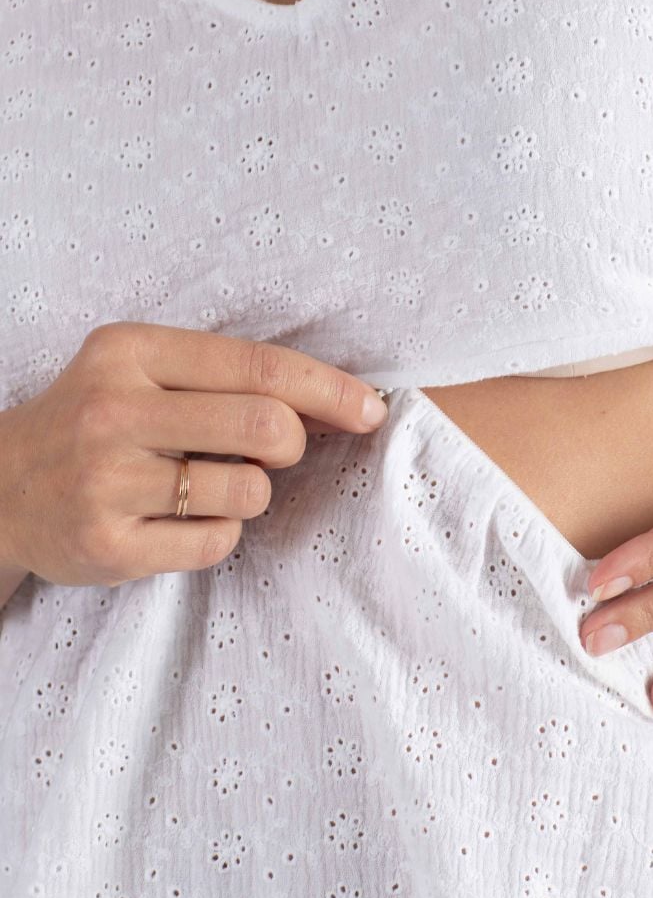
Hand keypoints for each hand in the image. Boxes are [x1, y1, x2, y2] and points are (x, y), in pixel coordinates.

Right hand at [0, 321, 388, 590]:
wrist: (1, 489)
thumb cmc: (97, 421)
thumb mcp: (145, 371)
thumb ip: (230, 378)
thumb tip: (339, 403)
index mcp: (131, 351)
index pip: (259, 365)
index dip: (329, 389)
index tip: (370, 409)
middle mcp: (113, 411)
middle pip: (265, 427)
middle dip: (291, 444)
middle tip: (275, 452)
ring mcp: (106, 482)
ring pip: (249, 492)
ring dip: (251, 492)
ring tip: (206, 484)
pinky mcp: (109, 547)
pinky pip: (218, 541)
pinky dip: (219, 531)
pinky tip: (178, 519)